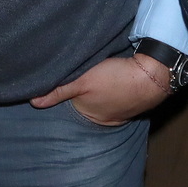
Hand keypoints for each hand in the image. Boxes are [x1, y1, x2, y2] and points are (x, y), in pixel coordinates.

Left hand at [31, 53, 170, 125]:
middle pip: (87, 99)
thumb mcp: (83, 82)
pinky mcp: (134, 97)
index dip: (67, 89)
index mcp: (92, 116)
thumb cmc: (117, 78)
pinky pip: (117, 91)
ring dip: (99, 85)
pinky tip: (113, 73)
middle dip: (83, 88)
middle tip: (81, 69)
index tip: (64, 75)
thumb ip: (58, 90)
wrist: (154, 73)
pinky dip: (113, 83)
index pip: (71, 101)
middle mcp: (107, 117)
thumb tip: (33, 101)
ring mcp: (122, 109)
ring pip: (102, 95)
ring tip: (97, 71)